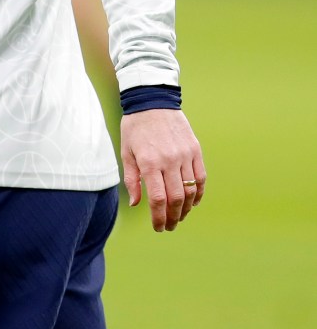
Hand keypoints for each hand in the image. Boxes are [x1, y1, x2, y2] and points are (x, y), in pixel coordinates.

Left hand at [121, 108, 205, 231]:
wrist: (152, 100)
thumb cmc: (135, 127)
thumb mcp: (126, 152)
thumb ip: (131, 179)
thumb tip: (135, 204)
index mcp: (149, 162)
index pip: (158, 199)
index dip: (159, 218)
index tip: (158, 227)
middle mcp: (169, 160)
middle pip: (176, 199)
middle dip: (173, 218)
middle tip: (169, 226)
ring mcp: (184, 155)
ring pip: (191, 191)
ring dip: (186, 209)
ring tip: (179, 216)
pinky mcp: (195, 150)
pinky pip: (201, 178)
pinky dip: (199, 193)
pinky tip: (192, 202)